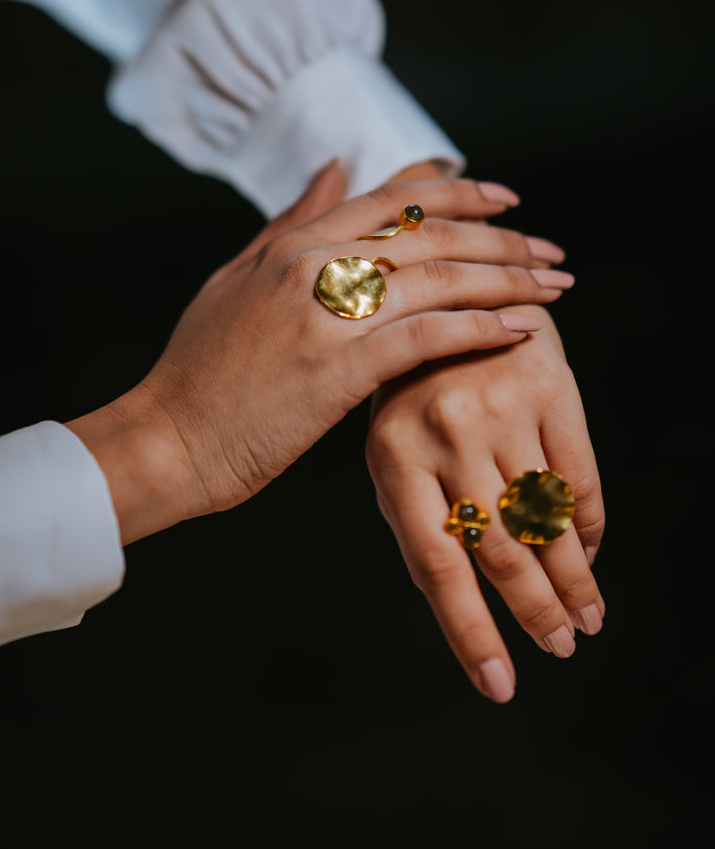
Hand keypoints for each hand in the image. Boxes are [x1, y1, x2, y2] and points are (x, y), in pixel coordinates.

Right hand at [68, 176, 568, 543]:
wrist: (166, 440)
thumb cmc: (199, 367)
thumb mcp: (237, 277)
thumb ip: (292, 221)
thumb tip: (337, 165)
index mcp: (294, 243)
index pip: (394, 198)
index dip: (459, 192)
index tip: (507, 199)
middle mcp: (314, 266)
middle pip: (432, 235)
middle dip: (504, 239)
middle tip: (551, 251)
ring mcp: (326, 317)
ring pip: (440, 280)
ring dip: (508, 279)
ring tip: (555, 285)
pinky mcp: (338, 372)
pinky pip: (427, 337)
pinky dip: (480, 328)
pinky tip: (522, 330)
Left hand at [366, 304, 604, 703]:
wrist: (453, 298)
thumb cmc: (413, 390)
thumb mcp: (390, 448)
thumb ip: (413, 518)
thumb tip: (457, 603)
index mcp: (393, 455)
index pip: (437, 564)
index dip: (470, 631)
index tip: (500, 686)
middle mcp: (446, 432)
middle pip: (501, 549)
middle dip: (535, 611)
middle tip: (560, 648)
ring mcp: (501, 408)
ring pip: (547, 520)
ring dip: (573, 580)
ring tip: (586, 620)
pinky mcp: (549, 388)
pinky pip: (580, 478)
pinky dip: (590, 527)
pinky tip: (592, 554)